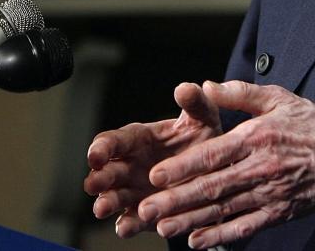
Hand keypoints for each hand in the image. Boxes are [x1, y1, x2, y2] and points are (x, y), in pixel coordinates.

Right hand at [84, 81, 223, 237]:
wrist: (219, 171)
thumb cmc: (204, 139)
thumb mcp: (203, 118)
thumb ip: (195, 103)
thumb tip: (185, 88)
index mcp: (138, 140)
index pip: (112, 141)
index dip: (101, 148)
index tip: (96, 155)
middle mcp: (130, 166)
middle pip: (106, 171)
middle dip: (98, 177)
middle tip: (94, 183)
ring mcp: (135, 192)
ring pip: (113, 198)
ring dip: (106, 203)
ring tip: (103, 208)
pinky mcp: (145, 214)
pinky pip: (132, 221)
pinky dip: (128, 225)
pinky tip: (126, 227)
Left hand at [137, 80, 314, 247]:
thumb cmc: (310, 124)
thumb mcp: (278, 98)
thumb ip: (240, 92)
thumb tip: (206, 86)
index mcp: (257, 137)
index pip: (213, 154)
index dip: (184, 167)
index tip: (157, 176)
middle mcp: (260, 167)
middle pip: (212, 187)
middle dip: (177, 200)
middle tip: (147, 208)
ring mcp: (269, 193)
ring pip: (223, 209)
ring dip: (190, 220)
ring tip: (162, 228)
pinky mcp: (278, 212)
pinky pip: (245, 226)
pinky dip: (220, 236)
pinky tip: (197, 241)